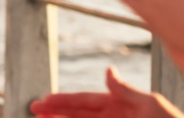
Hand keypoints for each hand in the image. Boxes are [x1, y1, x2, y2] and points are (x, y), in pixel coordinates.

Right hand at [32, 67, 183, 117]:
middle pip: (76, 114)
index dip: (62, 101)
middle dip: (55, 112)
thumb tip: (107, 72)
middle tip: (33, 109)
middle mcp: (110, 117)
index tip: (43, 101)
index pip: (84, 101)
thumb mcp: (150, 104)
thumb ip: (126, 91)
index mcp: (117, 104)